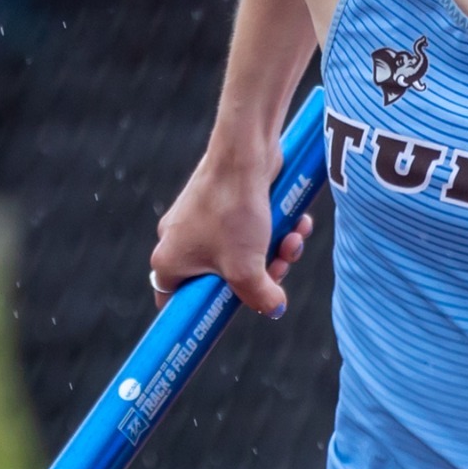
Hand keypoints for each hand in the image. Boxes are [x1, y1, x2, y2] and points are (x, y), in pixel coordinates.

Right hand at [150, 145, 309, 316]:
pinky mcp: (225, 203)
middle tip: (278, 270)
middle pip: (221, 280)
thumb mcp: (247, 268)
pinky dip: (274, 231)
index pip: (176, 303)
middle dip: (259, 276)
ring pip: (242, 254)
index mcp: (169, 261)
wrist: (245, 153)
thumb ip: (259, 297)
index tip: (231, 314)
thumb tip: (274, 309)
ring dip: (274, 252)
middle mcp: (179, 240)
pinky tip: (298, 224)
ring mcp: (202, 220)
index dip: (204, 313)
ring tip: (293, 240)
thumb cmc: (234, 210)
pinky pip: (249, 230)